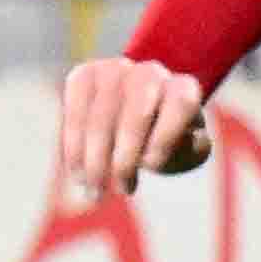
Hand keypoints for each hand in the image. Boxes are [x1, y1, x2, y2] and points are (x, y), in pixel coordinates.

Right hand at [47, 51, 228, 188]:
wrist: (140, 120)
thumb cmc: (169, 143)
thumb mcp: (186, 153)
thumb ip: (185, 152)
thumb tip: (150, 157)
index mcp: (183, 89)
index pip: (180, 104)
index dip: (166, 136)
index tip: (150, 167)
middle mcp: (150, 73)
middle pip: (138, 109)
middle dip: (126, 155)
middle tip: (122, 190)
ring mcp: (115, 70)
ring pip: (102, 113)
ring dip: (95, 157)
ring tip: (94, 191)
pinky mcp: (84, 76)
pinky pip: (75, 109)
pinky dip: (74, 144)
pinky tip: (76, 172)